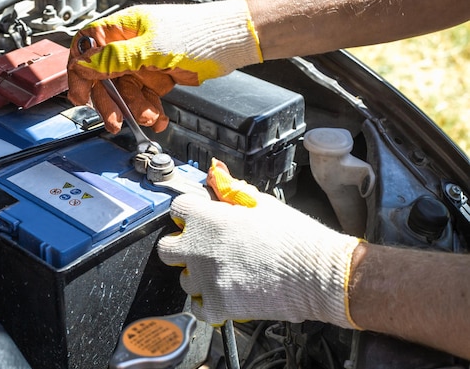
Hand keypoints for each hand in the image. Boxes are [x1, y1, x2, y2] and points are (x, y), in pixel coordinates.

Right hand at [66, 0, 261, 132]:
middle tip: (113, 120)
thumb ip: (115, 59)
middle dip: (109, 101)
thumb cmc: (196, 34)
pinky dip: (150, 110)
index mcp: (123, 29)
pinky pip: (145, 97)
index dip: (80, 72)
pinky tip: (158, 118)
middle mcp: (131, 45)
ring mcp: (144, 62)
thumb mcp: (150, 50)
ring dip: (135, 109)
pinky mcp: (158, 76)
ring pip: (126, 92)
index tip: (80, 95)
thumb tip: (84, 64)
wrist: (230, 43)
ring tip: (148, 117)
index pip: (88, 48)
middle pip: (104, 76)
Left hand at [157, 160, 361, 327]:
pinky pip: (197, 306)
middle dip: (181, 245)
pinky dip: (207, 302)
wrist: (319, 274)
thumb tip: (218, 180)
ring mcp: (207, 278)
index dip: (189, 212)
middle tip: (202, 247)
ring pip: (184, 278)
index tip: (197, 218)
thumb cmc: (296, 238)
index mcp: (209, 219)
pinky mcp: (218, 305)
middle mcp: (200, 248)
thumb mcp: (263, 204)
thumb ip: (233, 193)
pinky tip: (223, 293)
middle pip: (167, 247)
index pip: (177, 209)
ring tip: (222, 272)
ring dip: (198, 275)